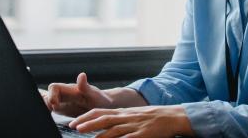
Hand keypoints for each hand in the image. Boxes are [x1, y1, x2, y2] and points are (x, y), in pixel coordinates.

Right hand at [43, 72, 112, 116]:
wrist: (103, 105)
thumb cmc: (99, 99)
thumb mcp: (93, 94)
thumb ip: (85, 86)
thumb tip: (81, 75)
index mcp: (70, 90)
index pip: (54, 87)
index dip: (51, 95)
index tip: (55, 104)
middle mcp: (64, 94)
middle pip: (47, 94)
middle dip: (45, 102)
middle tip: (50, 111)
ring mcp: (62, 101)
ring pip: (47, 100)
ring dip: (45, 106)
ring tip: (47, 113)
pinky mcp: (62, 109)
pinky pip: (51, 107)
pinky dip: (47, 110)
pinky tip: (47, 114)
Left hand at [69, 105, 193, 137]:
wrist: (173, 117)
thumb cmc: (154, 117)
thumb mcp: (134, 114)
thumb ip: (121, 119)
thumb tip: (106, 125)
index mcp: (123, 112)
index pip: (100, 112)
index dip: (86, 117)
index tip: (75, 122)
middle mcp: (126, 117)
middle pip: (103, 119)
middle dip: (87, 123)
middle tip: (74, 127)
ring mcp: (134, 126)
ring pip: (113, 129)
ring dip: (99, 134)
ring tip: (88, 137)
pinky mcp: (142, 135)